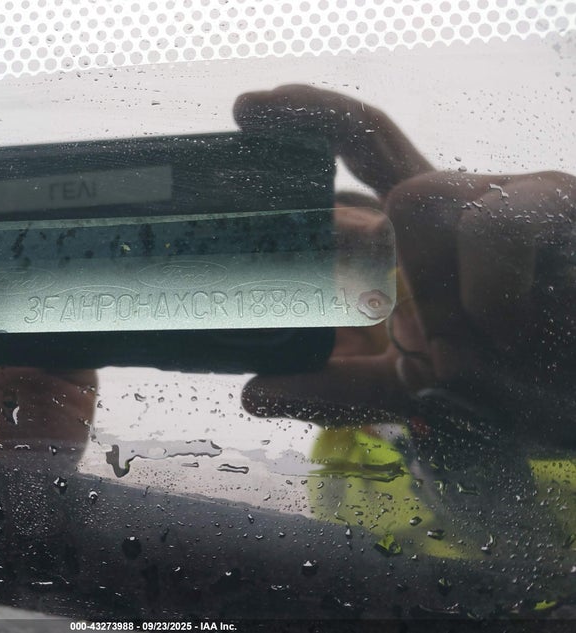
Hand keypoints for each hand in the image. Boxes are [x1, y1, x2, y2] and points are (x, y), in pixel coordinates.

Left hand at [236, 85, 575, 440]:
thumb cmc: (520, 381)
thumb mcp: (412, 388)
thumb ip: (337, 385)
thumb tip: (254, 393)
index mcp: (420, 237)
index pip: (357, 159)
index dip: (306, 121)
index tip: (248, 108)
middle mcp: (457, 204)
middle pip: (373, 146)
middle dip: (326, 152)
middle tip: (288, 168)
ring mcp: (506, 197)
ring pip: (417, 196)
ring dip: (421, 283)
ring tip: (452, 346)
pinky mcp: (556, 205)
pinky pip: (492, 222)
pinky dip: (483, 289)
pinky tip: (501, 330)